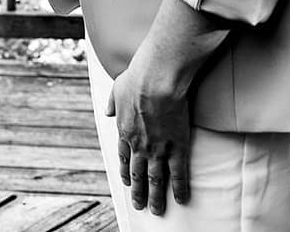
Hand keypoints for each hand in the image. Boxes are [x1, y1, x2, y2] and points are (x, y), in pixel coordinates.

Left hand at [105, 55, 193, 214]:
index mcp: (125, 131)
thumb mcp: (117, 88)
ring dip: (155, 197)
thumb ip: (113, 101)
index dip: (126, 171)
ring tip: (157, 211)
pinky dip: (180, 188)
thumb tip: (107, 110)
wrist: (156, 80)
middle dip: (138, 192)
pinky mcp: (177, 148)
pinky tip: (181, 199)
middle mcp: (139, 145)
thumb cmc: (137, 78)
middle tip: (139, 206)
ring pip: (156, 179)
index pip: (124, 157)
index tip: (127, 182)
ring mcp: (158, 149)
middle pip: (138, 174)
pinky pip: (179, 174)